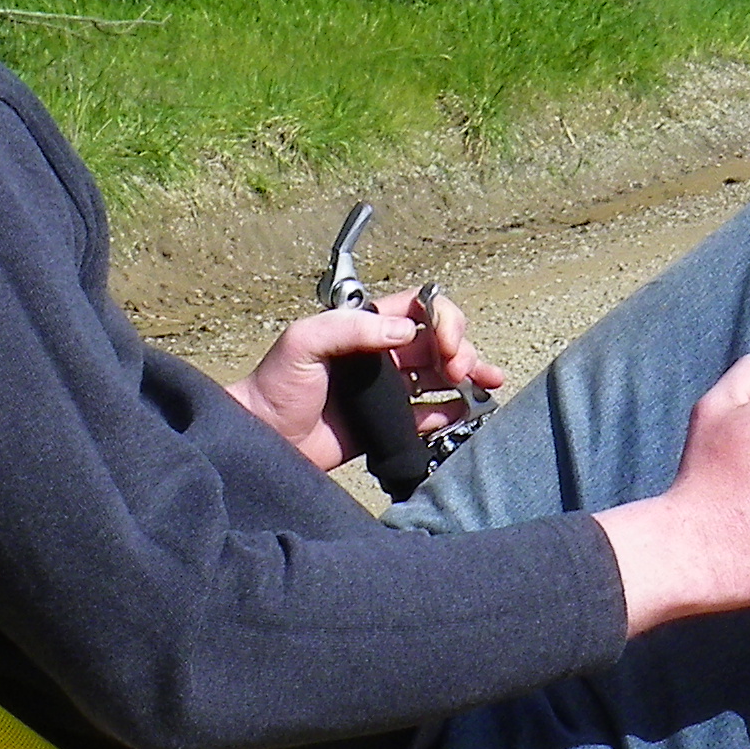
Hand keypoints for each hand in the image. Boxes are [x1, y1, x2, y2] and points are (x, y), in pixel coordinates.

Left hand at [228, 288, 507, 471]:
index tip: (444, 341)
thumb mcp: (304, 342)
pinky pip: (429, 415)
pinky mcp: (388, 425)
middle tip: (461, 369)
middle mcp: (381, 355)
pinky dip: (452, 411)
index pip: (419, 308)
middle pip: (438, 342)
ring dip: (468, 376)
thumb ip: (351, 328)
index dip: (441, 318)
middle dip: (460, 349)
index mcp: (364, 328)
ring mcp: (387, 391)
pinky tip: (466, 411)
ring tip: (486, 384)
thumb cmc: (273, 386)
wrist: (263, 439)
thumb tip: (406, 331)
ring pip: (441, 376)